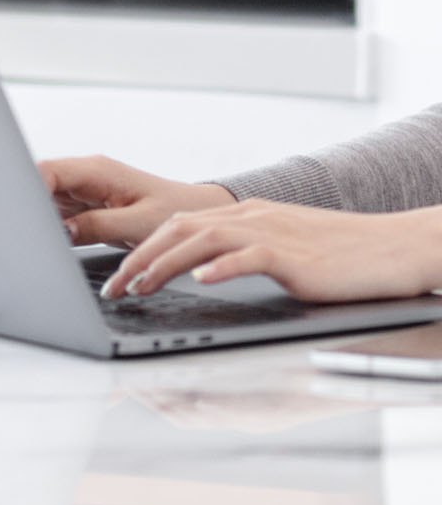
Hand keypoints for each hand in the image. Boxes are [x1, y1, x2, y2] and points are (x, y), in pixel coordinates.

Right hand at [40, 155, 234, 246]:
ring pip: (45, 197)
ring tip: (40, 239)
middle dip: (28, 205)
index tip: (20, 215)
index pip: (46, 170)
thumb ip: (96, 226)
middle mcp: (85, 175)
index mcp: (96, 171)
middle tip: (26, 233)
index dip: (26, 188)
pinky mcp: (86, 204)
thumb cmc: (177, 214)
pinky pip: (58, 211)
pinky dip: (52, 225)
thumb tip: (60, 231)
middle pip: (38, 182)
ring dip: (39, 217)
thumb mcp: (138, 225)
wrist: (197, 212)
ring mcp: (84, 189)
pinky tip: (53, 240)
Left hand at [102, 198, 441, 302]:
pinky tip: (201, 280)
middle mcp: (248, 218)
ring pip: (202, 240)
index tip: (115, 275)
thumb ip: (239, 252)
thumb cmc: (338, 255)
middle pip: (178, 230)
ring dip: (165, 264)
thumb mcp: (278, 246)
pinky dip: (222, 267)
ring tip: (139, 286)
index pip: (176, 226)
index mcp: (242, 216)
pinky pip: (250, 256)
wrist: (391, 246)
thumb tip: (198, 270)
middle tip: (113, 288)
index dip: (141, 249)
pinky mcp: (294, 255)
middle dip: (138, 259)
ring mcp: (270, 233)